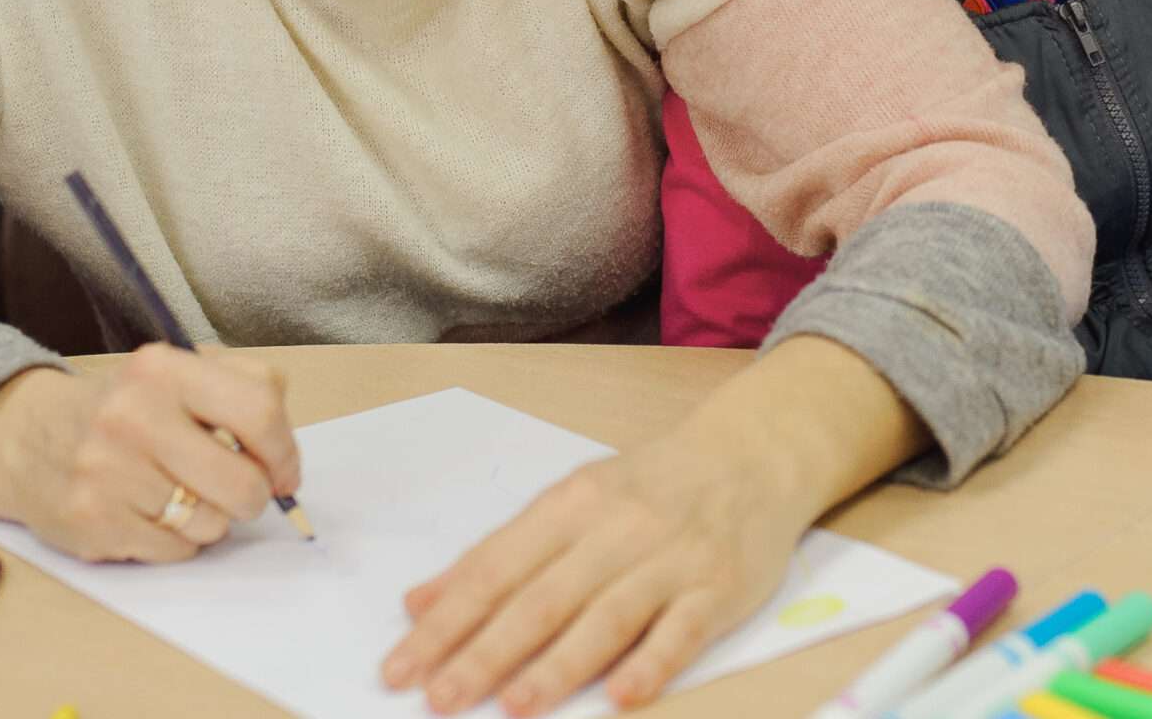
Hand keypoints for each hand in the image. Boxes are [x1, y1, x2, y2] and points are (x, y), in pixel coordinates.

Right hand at [0, 344, 300, 561]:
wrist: (25, 436)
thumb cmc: (126, 408)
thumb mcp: (179, 373)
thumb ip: (243, 391)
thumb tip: (284, 461)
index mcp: (163, 370)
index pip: (259, 411)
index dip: (284, 452)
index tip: (283, 472)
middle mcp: (132, 416)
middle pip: (241, 482)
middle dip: (253, 496)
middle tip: (240, 492)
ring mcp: (106, 472)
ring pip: (210, 524)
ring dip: (209, 518)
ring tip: (179, 495)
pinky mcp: (90, 521)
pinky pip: (174, 550)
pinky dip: (176, 540)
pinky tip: (150, 513)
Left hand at [380, 336, 924, 714]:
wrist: (750, 457)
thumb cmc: (650, 488)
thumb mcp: (569, 502)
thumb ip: (498, 555)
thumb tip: (419, 603)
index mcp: (570, 504)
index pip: (495, 568)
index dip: (446, 620)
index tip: (400, 666)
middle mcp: (617, 529)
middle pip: (543, 598)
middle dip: (486, 651)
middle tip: (439, 697)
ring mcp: (671, 559)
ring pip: (607, 616)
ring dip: (559, 664)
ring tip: (513, 705)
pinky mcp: (719, 588)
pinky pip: (682, 631)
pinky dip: (652, 663)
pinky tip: (622, 696)